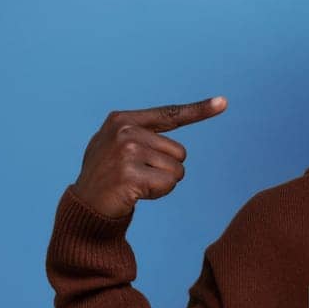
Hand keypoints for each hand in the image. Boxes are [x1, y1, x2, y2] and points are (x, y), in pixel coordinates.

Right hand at [70, 96, 227, 219]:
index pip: (169, 114)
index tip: (223, 102)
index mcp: (123, 119)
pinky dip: (157, 193)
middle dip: (166, 169)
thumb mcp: (117, 144)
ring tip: (135, 184)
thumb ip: (142, 134)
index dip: (199, 110)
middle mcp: (125, 131)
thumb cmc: (106, 175)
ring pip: (177, 171)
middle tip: (138, 175)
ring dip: (162, 183)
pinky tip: (135, 193)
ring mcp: (126, 152)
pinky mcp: (130, 175)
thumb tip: (176, 141)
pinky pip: (168, 185)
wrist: (85, 205)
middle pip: (180, 152)